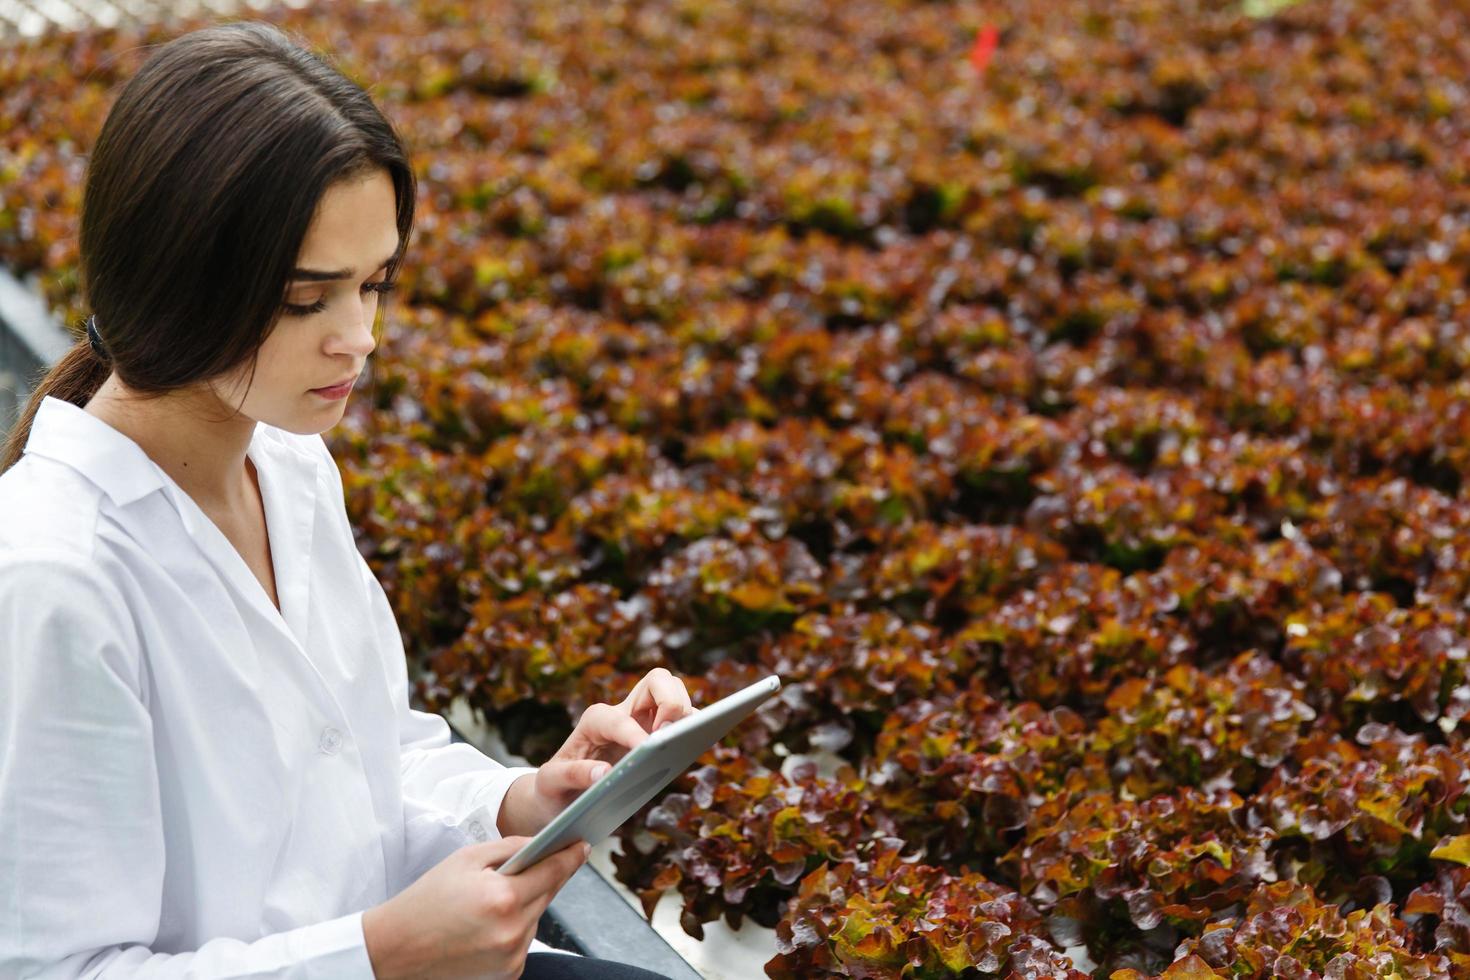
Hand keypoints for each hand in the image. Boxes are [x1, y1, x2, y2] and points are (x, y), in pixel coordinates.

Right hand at [362, 836, 587, 979]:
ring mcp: (511, 957)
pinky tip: (490, 921)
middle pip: (548, 894)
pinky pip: (524, 939)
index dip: (570, 856)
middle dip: (546, 876)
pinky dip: (516, 926)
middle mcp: (513, 932)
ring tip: (496, 897)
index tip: (583, 845)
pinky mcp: (508, 974)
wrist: (396, 950)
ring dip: (528, 904)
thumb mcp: (466, 859)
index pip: (553, 872)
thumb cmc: (427, 899)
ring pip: (537, 917)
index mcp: (503, 898)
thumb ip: (509, 847)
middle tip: (541, 860)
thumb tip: (541, 844)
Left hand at [496, 667, 694, 837]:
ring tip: (682, 740)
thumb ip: (571, 775)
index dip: (634, 733)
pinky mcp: (657, 735)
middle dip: (670, 699)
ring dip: (684, 712)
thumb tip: (603, 773)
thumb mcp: (550, 782)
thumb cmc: (554, 785)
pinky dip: (693, 727)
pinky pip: (683, 720)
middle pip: (658, 680)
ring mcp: (644, 722)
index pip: (619, 718)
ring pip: (675, 693)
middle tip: (668, 734)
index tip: (645, 750)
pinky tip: (691, 747)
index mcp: (594, 720)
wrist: (562, 792)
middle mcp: (622, 713)